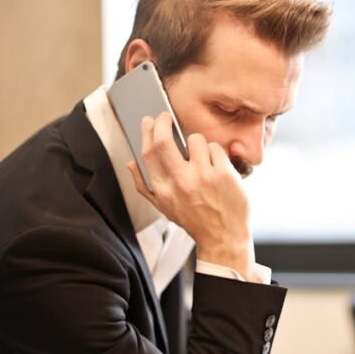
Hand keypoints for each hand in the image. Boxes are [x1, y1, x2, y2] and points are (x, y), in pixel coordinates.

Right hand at [129, 113, 254, 276]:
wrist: (223, 237)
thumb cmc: (194, 221)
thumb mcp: (164, 207)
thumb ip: (144, 185)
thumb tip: (131, 163)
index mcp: (162, 190)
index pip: (148, 153)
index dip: (147, 132)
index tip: (150, 121)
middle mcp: (180, 182)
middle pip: (164, 141)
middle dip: (163, 122)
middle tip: (166, 116)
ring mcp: (203, 177)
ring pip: (195, 140)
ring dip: (197, 142)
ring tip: (201, 157)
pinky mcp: (223, 174)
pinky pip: (215, 148)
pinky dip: (215, 153)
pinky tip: (216, 166)